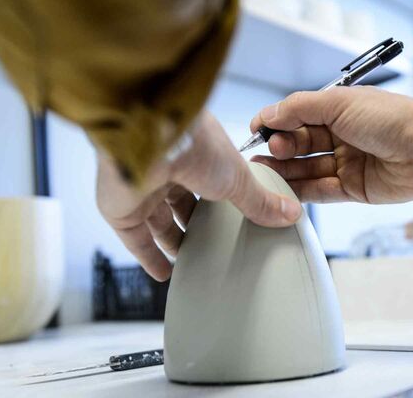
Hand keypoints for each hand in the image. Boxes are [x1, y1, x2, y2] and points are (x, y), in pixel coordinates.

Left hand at [97, 112, 301, 280]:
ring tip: (188, 260)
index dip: (218, 199)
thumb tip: (290, 213)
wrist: (150, 139)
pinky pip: (135, 239)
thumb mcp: (239, 177)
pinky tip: (163, 273)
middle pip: (179, 202)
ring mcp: (141, 188)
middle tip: (207, 240)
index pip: (208, 180)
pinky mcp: (122, 209)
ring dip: (171, 241)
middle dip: (192, 221)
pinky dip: (148, 257)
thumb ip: (260, 201)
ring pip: (157, 221)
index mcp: (196, 153)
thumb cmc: (194, 143)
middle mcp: (167, 167)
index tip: (229, 215)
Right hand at [250, 86, 412, 203]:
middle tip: (265, 153)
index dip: (276, 124)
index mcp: (339, 110)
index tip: (256, 131)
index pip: (298, 117)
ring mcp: (348, 163)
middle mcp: (342, 136)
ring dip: (286, 172)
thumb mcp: (339, 102)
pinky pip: (322, 192)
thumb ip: (300, 108)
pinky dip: (303, 193)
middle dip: (280, 149)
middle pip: (300, 145)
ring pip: (308, 170)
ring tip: (265, 174)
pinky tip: (284, 192)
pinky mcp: (354, 189)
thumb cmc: (393, 119)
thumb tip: (269, 114)